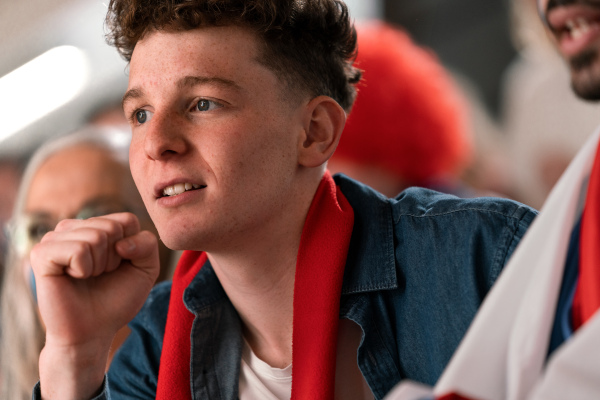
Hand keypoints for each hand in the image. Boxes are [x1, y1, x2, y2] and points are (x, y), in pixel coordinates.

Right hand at [30, 212, 159, 398]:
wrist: (93, 331)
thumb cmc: (116, 298)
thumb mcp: (145, 268)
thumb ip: (147, 244)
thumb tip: (120, 243)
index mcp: (95, 226)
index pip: (127, 220)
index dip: (131, 248)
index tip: (118, 266)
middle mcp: (73, 228)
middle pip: (112, 227)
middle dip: (114, 257)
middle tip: (100, 275)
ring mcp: (54, 239)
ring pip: (96, 237)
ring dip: (99, 265)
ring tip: (86, 277)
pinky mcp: (41, 254)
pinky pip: (78, 250)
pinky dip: (83, 269)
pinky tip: (72, 278)